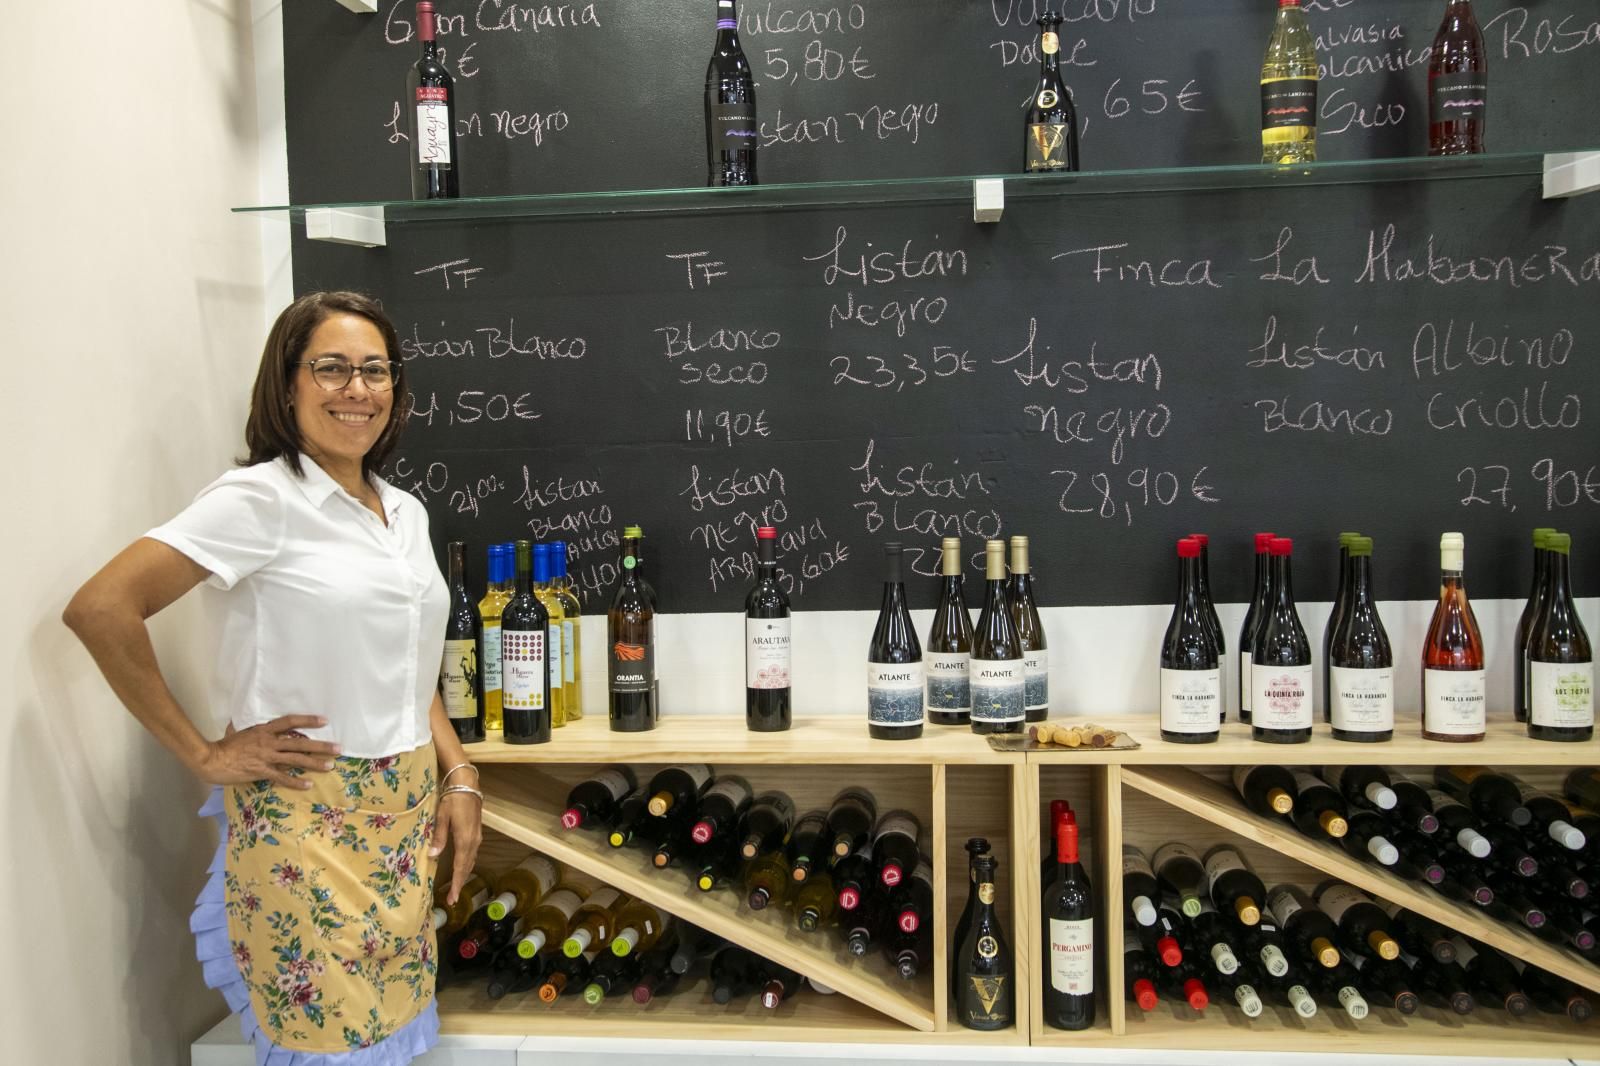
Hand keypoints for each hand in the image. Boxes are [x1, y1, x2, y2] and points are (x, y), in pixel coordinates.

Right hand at [195, 715, 339, 789]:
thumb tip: (242, 722)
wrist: (211, 759)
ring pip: (295, 759)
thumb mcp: (238, 731)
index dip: (308, 720)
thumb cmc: (223, 745)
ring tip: (330, 766)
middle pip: (300, 742)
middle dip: (320, 746)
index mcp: (264, 730)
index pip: (290, 721)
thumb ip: (248, 728)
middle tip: (338, 748)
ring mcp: (266, 757)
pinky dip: (296, 782)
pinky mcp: (261, 771)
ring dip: (314, 763)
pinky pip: (282, 777)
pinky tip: (308, 785)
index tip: (325, 721)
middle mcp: (269, 742)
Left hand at [430, 791, 482, 905]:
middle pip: (467, 866)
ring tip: (457, 887)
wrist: (467, 784)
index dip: (457, 884)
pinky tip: (463, 867)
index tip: (453, 899)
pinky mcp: (477, 833)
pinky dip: (467, 864)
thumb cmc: (453, 799)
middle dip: (460, 883)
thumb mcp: (442, 817)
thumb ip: (439, 837)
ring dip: (464, 874)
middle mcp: (474, 841)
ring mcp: (477, 837)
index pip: (461, 867)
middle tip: (453, 899)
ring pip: (471, 860)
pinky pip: (473, 853)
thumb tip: (433, 856)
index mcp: (465, 839)